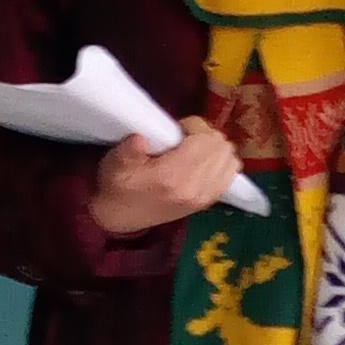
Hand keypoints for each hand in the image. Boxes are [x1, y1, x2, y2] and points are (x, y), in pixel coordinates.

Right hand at [91, 119, 240, 236]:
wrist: (120, 218)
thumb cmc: (117, 187)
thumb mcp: (114, 163)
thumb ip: (129, 150)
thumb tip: (142, 138)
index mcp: (173, 177)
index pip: (205, 139)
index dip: (193, 125)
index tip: (177, 128)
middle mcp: (195, 188)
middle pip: (221, 147)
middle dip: (206, 134)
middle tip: (186, 136)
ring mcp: (205, 197)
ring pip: (231, 159)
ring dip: (215, 148)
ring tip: (195, 148)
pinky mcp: (208, 202)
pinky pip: (230, 174)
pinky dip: (221, 162)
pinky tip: (203, 162)